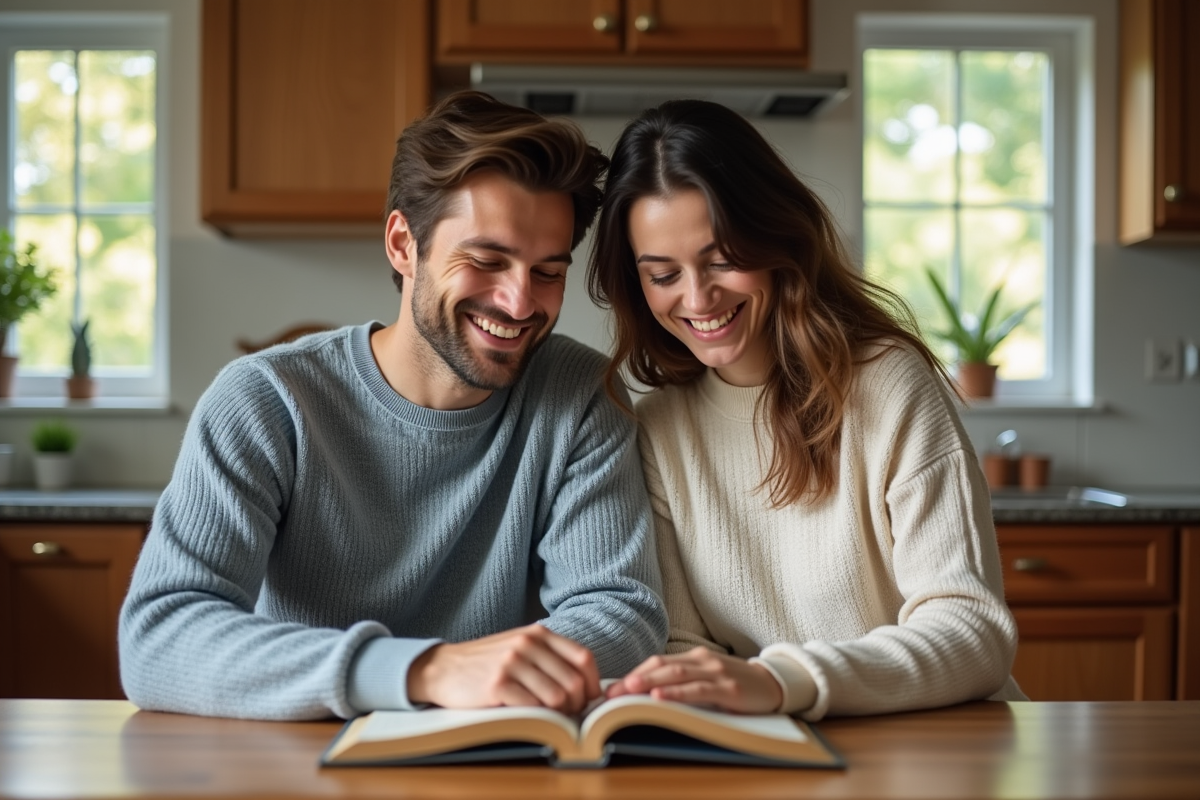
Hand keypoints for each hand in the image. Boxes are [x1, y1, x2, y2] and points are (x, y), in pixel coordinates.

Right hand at [407, 624, 599, 714]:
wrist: (443, 668)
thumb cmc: (487, 663)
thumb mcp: (520, 648)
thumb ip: (550, 658)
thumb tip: (587, 685)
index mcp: (538, 634)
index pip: (583, 658)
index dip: (592, 683)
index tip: (589, 699)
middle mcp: (527, 644)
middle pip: (574, 681)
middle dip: (577, 705)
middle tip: (568, 715)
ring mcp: (512, 663)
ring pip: (557, 697)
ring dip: (559, 714)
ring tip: (550, 718)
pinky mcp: (497, 684)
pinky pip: (533, 707)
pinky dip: (537, 717)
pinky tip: (529, 717)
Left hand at [604, 647, 782, 713]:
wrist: (774, 684)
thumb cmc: (736, 684)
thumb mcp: (707, 678)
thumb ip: (684, 681)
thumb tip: (648, 693)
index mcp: (694, 657)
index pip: (657, 661)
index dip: (633, 673)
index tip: (612, 688)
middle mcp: (702, 660)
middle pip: (660, 666)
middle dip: (633, 679)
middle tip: (610, 693)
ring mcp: (716, 673)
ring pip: (676, 674)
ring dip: (649, 681)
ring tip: (628, 690)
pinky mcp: (728, 689)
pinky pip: (698, 690)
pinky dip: (676, 693)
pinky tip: (660, 696)